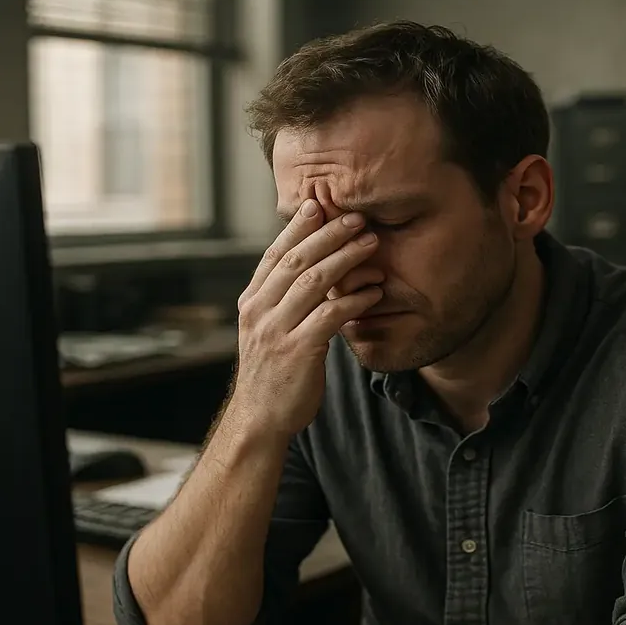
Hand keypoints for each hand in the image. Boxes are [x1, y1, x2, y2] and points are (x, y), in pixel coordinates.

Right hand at [228, 200, 381, 438]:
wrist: (260, 419)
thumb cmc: (275, 372)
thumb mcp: (270, 329)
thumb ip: (284, 300)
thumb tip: (311, 269)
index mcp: (252, 301)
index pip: (274, 255)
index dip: (297, 229)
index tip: (319, 205)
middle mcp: (259, 311)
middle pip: (295, 261)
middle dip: (328, 235)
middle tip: (357, 217)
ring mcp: (275, 331)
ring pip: (312, 282)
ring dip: (345, 260)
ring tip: (371, 245)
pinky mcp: (297, 352)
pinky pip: (329, 317)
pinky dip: (353, 300)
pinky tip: (373, 292)